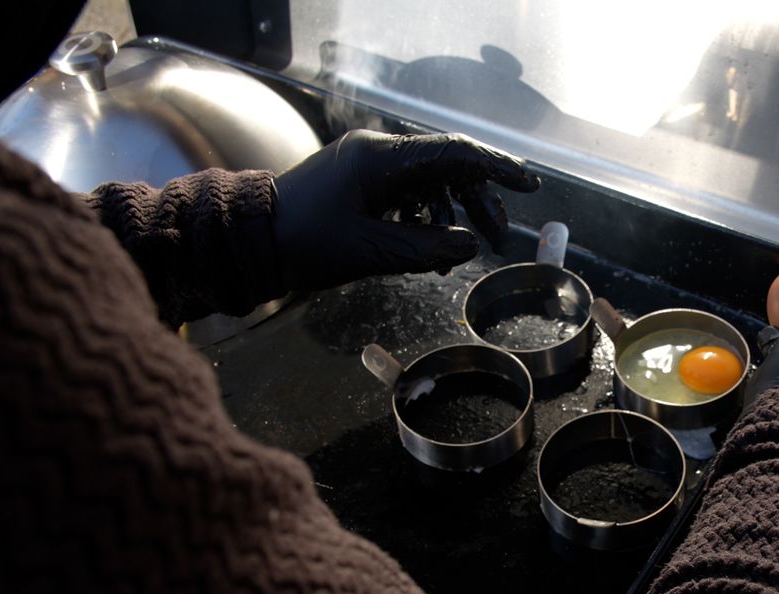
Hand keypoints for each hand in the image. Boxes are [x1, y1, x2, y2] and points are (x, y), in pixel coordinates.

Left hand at [272, 130, 540, 288]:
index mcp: (382, 157)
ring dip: (452, 219)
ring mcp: (369, 169)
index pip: (454, 153)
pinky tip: (434, 252)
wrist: (251, 242)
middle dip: (478, 204)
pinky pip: (408, 198)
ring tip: (463, 255)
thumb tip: (471, 244)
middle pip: (447, 170)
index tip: (527, 184)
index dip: (495, 168)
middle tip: (500, 238)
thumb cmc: (304, 243)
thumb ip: (427, 247)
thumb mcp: (371, 252)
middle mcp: (379, 154)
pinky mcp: (361, 188)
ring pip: (430, 187)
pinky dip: (427, 223)